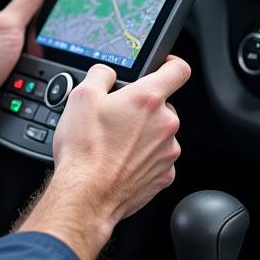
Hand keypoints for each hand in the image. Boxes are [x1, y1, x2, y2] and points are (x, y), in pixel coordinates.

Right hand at [15, 55, 190, 259]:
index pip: (178, 69)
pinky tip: (121, 160)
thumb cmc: (85, 150)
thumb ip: (101, 74)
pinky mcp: (164, 176)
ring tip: (115, 142)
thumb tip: (107, 73)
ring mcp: (167, 152)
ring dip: (143, 133)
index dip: (170, 63)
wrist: (86, 196)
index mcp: (148, 99)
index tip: (163, 66)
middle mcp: (164, 124)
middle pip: (163, 104)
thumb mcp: (81, 96)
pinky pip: (158, 157)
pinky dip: (143, 156)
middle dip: (143, 106)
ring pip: (160, 132)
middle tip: (117, 115)